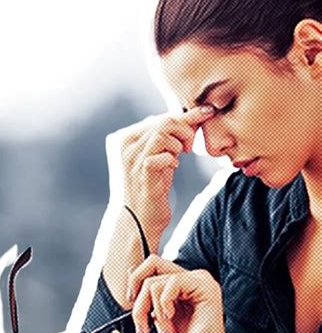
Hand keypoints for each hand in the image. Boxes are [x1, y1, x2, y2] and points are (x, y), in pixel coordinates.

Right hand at [119, 105, 214, 240]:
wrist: (141, 218)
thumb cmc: (152, 187)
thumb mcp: (161, 157)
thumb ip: (171, 137)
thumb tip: (195, 115)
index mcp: (126, 138)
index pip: (159, 118)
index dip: (185, 117)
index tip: (206, 114)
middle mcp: (125, 145)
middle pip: (163, 122)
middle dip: (185, 130)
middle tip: (190, 146)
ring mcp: (132, 158)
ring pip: (163, 133)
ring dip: (179, 143)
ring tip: (181, 156)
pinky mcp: (141, 171)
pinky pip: (163, 153)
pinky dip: (172, 158)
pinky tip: (172, 167)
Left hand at [128, 254, 228, 332]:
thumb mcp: (156, 315)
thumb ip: (147, 293)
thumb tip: (130, 270)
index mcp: (181, 282)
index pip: (151, 265)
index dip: (135, 282)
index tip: (133, 306)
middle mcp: (191, 277)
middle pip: (151, 264)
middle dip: (138, 296)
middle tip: (141, 320)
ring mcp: (200, 279)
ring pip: (155, 281)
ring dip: (151, 310)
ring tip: (164, 327)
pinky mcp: (206, 286)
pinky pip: (172, 282)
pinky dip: (164, 305)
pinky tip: (172, 319)